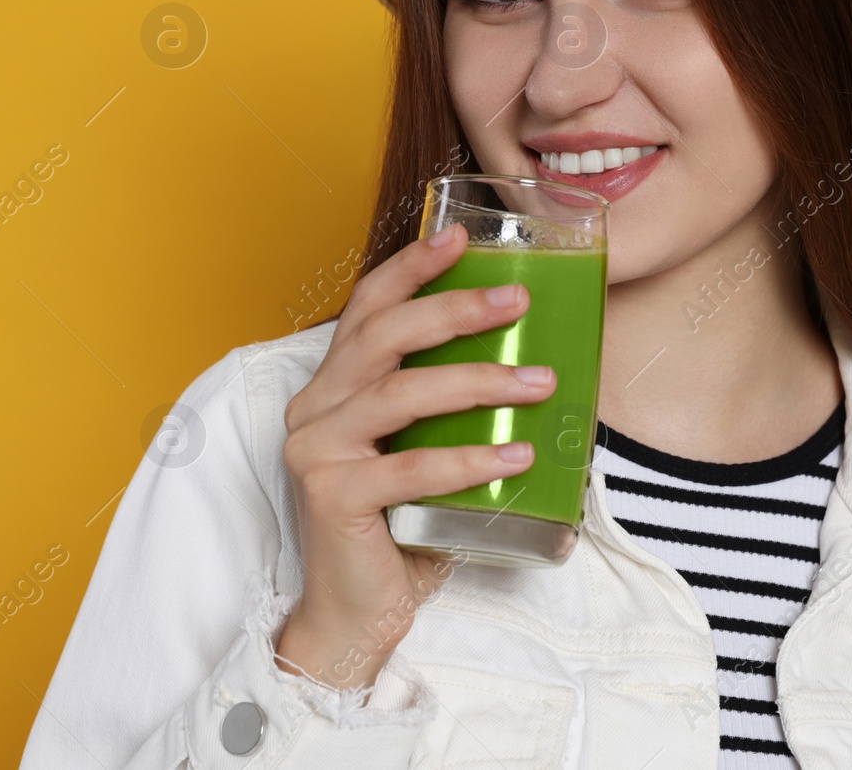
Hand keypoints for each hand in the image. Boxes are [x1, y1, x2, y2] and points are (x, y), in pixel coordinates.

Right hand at [273, 222, 554, 690]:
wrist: (354, 613)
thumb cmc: (396, 528)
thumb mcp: (419, 450)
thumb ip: (444, 409)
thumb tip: (534, 362)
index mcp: (331, 388)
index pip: (366, 308)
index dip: (411, 268)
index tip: (461, 237)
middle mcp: (313, 409)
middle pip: (382, 337)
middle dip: (454, 310)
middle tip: (517, 302)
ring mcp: (316, 451)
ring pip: (401, 395)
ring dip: (478, 382)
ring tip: (539, 382)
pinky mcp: (331, 496)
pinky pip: (410, 468)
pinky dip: (469, 460)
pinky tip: (516, 459)